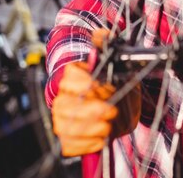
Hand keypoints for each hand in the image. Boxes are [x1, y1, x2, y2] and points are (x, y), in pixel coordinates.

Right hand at [51, 29, 140, 156]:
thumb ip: (107, 44)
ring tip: (108, 125)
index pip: (68, 79)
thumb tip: (100, 35)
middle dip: (90, 111)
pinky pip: (69, 146)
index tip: (107, 88)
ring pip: (65, 128)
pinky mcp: (68, 139)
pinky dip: (87, 145)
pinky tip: (101, 138)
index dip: (87, 85)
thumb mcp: (117, 62)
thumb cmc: (116, 82)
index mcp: (71, 76)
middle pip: (65, 107)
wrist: (121, 106)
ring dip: (90, 129)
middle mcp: (62, 97)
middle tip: (111, 111)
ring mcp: (62, 119)